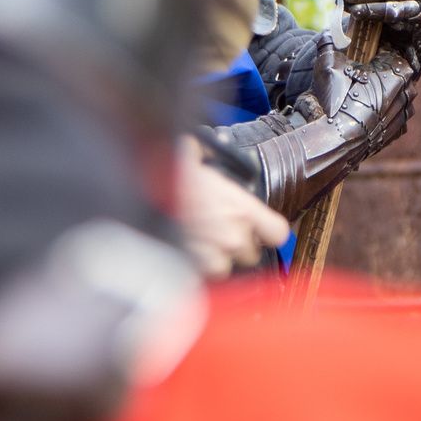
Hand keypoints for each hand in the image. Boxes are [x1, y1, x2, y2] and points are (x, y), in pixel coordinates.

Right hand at [176, 137, 289, 274]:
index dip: (270, 233)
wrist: (142, 195)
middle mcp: (234, 235)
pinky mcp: (195, 267)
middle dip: (237, 244)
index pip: (278, 233)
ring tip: (203, 242)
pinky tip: (189, 250)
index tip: (262, 230)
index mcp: (242, 207)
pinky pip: (205, 275)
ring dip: (218, 258)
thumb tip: (209, 145)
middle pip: (252, 254)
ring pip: (227, 267)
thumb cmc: (168, 178)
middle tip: (219, 231)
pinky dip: (198, 267)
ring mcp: (215, 254)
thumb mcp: (196, 156)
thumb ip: (210, 153)